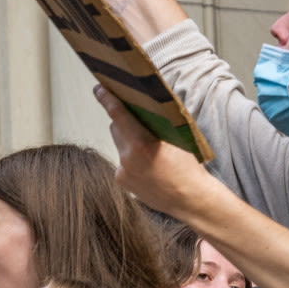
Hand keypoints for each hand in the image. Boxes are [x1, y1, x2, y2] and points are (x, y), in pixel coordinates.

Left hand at [97, 88, 222, 218]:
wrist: (190, 199)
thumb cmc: (187, 167)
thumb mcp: (175, 139)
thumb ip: (156, 123)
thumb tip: (144, 106)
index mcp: (141, 143)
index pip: (118, 114)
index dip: (106, 98)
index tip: (99, 88)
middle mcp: (128, 156)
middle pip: (116, 127)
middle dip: (125, 121)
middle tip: (138, 120)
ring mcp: (123, 170)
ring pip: (119, 145)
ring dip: (129, 141)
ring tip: (149, 150)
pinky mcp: (122, 180)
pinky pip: (122, 161)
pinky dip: (131, 159)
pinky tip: (147, 166)